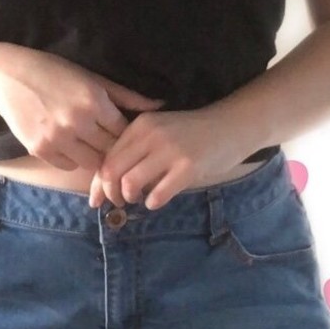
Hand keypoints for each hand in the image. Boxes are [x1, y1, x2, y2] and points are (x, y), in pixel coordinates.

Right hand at [0, 43, 165, 171]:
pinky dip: (72, 159)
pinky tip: (70, 145)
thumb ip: (125, 96)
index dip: (127, 136)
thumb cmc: (54, 73)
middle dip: (114, 150)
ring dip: (95, 157)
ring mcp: (57, 138)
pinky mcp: (40, 149)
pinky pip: (68, 166)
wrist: (7, 78)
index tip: (126, 136)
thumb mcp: (91, 78)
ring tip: (91, 145)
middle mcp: (77, 121)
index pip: (124, 132)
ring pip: (91, 163)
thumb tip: (160, 105)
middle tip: (112, 146)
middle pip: (111, 150)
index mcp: (94, 101)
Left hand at [87, 106, 245, 210]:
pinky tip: (156, 200)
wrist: (231, 125)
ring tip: (139, 199)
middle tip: (119, 202)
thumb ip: (134, 151)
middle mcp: (151, 135)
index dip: (99, 183)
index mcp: (140, 125)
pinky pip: (158, 194)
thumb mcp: (158, 132)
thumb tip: (104, 185)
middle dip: (110, 194)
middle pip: (112, 172)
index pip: (106, 158)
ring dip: (130, 198)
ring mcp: (170, 151)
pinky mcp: (188, 167)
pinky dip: (152, 202)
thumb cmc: (191, 134)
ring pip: (130, 184)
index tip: (98, 199)